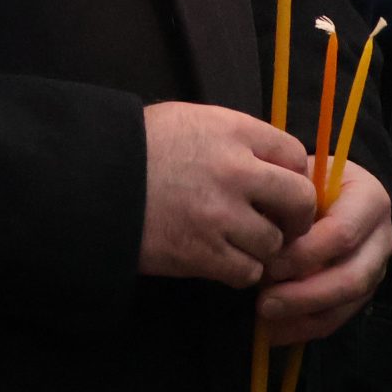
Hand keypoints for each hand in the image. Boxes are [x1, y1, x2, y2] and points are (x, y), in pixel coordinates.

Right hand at [139, 101, 316, 286]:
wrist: (91, 180)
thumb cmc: (136, 147)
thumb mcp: (189, 121)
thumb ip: (234, 138)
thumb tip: (269, 162)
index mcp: (233, 131)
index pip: (295, 155)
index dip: (293, 175)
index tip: (281, 188)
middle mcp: (235, 170)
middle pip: (299, 201)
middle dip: (295, 217)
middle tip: (280, 224)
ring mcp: (221, 215)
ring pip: (274, 242)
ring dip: (261, 246)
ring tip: (236, 240)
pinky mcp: (204, 253)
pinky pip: (247, 271)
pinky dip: (239, 269)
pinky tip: (220, 257)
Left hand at [255, 164, 391, 344]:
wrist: (331, 189)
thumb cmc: (307, 180)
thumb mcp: (298, 177)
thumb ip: (287, 202)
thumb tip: (262, 237)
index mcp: (369, 200)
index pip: (342, 233)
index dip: (304, 253)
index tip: (267, 262)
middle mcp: (381, 237)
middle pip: (351, 277)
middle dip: (305, 294)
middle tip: (264, 302)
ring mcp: (376, 268)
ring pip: (347, 303)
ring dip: (303, 316)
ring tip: (265, 319)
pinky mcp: (364, 293)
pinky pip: (339, 318)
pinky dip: (305, 328)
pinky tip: (274, 332)